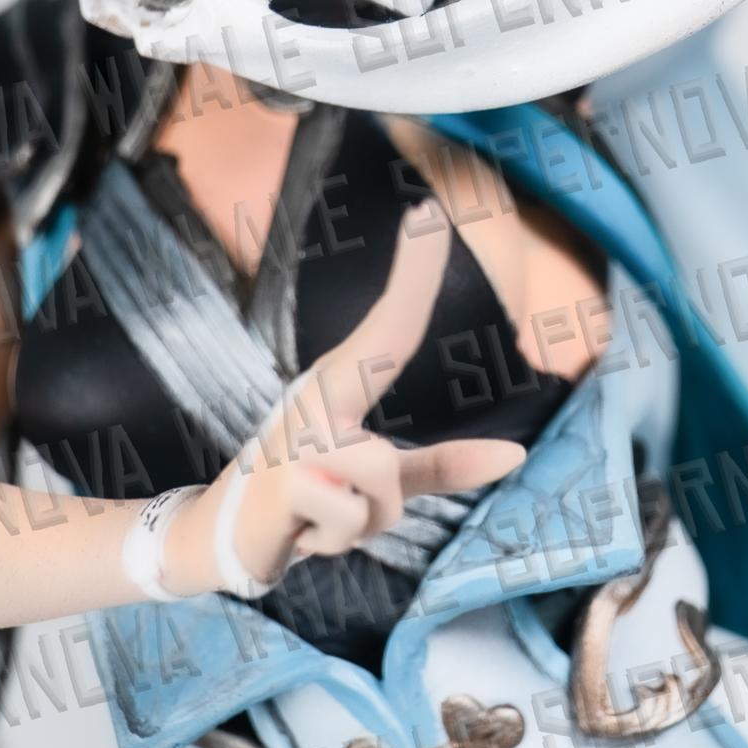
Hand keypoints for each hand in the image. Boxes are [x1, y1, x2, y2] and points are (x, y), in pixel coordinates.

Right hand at [161, 205, 523, 595]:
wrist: (227, 539)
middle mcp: (320, 394)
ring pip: (387, 479)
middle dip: (415, 273)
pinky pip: (357, 518)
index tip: (428, 212)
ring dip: (370, 520)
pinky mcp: (289, 478)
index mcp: (342, 386)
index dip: (414, 270)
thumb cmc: (309, 500)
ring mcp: (301, 433)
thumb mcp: (382, 479)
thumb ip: (444, 465)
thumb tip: (519, 453)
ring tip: (328, 514)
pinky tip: (304, 530)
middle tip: (428, 208)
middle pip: (390, 338)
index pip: (391, 324)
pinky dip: (340, 540)